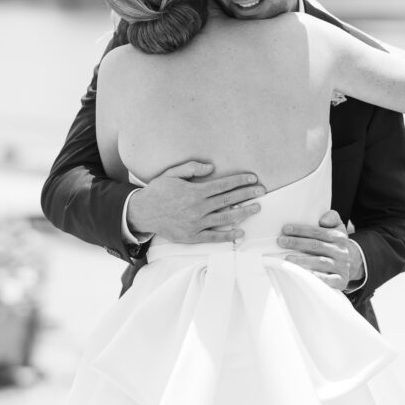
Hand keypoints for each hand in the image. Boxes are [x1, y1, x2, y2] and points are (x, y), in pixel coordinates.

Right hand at [127, 161, 264, 243]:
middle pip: (229, 200)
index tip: (253, 178)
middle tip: (262, 191)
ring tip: (257, 208)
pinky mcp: (192, 236)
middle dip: (247, 194)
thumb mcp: (172, 174)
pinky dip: (228, 236)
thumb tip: (212, 167)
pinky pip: (213, 237)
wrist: (141, 213)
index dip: (240, 181)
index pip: (223, 185)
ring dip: (243, 213)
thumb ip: (192, 169)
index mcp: (195, 192)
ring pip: (225, 218)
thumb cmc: (158, 191)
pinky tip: (240, 233)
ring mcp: (196, 224)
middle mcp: (198, 208)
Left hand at [277, 209, 364, 290]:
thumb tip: (323, 220)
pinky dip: (315, 277)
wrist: (352, 263)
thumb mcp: (337, 227)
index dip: (301, 230)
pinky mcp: (341, 281)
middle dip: (297, 243)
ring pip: (321, 262)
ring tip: (287, 259)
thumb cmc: (335, 244)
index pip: (318, 232)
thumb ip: (331, 217)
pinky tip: (302, 274)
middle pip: (317, 246)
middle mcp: (341, 251)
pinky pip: (328, 280)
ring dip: (303, 260)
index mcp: (339, 237)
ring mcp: (342, 267)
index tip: (285, 229)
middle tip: (281, 242)